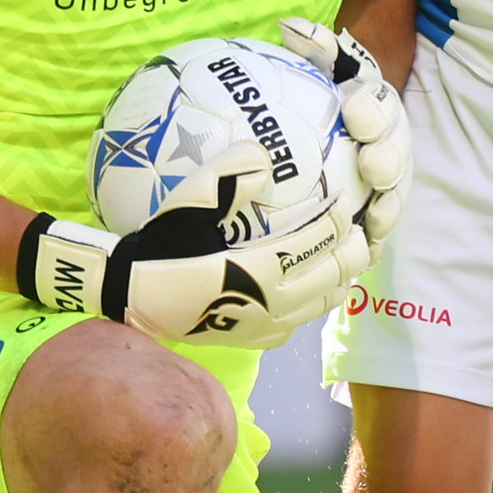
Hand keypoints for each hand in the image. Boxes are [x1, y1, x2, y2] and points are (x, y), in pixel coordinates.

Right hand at [18, 188, 368, 348]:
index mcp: (258, 269)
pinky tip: (313, 287)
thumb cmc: (160, 245)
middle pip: (334, 275)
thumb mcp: (188, 202)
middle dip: (353, 248)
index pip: (318, 240)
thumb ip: (227, 173)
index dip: (339, 218)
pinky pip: (299, 324)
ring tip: (347, 254)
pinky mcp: (255, 340)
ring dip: (340, 277)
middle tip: (360, 226)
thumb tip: (265, 152)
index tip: (345, 197)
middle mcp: (270, 304)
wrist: (132, 295)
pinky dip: (315, 303)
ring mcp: (265, 327)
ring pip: (323, 303)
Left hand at [279, 15, 411, 250]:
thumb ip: (314, 48)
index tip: (354, 113)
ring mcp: (388, 182)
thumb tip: (290, 25)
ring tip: (375, 219)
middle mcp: (389, 143)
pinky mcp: (379, 214)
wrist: (330, 136)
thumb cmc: (321, 99)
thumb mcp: (319, 68)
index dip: (372, 110)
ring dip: (388, 207)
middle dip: (389, 159)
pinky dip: (374, 240)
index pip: (380, 105)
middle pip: (396, 153)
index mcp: (377, 107)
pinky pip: (380, 230)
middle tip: (372, 166)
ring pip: (394, 195)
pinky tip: (361, 253)